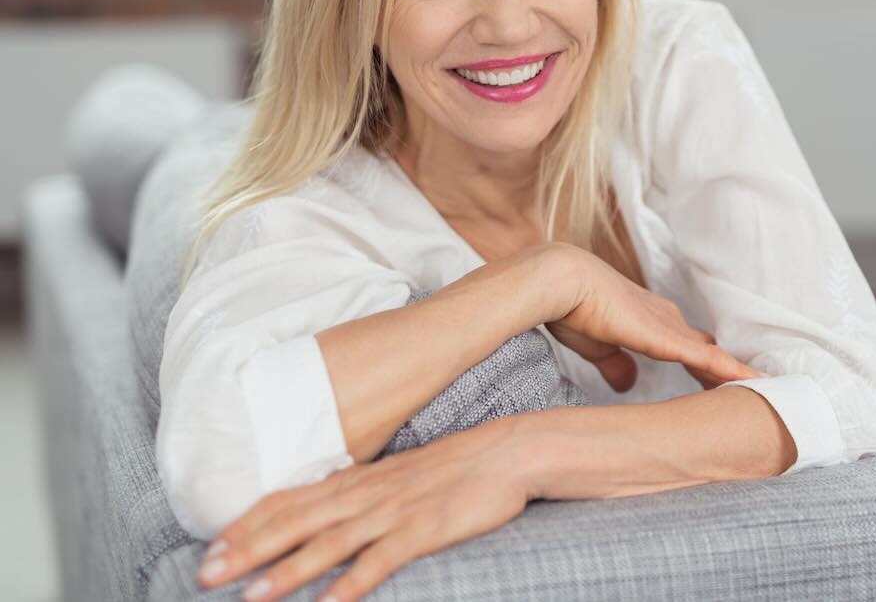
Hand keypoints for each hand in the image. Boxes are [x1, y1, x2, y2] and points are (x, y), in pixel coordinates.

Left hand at [195, 417, 530, 601]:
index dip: (248, 525)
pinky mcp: (422, 530)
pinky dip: (351, 585)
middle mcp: (365, 494)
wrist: (504, 452)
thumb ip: (358, 495)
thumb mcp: (395, 478)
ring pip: (328, 544)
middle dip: (247, 550)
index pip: (288, 500)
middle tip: (206, 574)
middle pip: (295, 522)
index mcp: (356, 481)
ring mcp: (392, 512)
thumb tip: (322, 514)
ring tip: (250, 596)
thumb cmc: (451, 469)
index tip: (212, 548)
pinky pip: (380, 562)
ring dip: (286, 571)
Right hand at [541, 244, 765, 392]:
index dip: (703, 364)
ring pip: (716, 358)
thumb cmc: (573, 307)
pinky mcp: (669, 340)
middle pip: (708, 350)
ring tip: (769, 395)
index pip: (686, 345)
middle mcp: (667, 320)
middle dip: (727, 371)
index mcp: (650, 320)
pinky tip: (757, 387)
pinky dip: (735, 375)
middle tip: (753, 393)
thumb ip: (616, 364)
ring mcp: (671, 328)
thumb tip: (628, 383)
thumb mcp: (598, 345)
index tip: (717, 382)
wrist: (564, 281)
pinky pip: (712, 362)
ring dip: (738, 376)